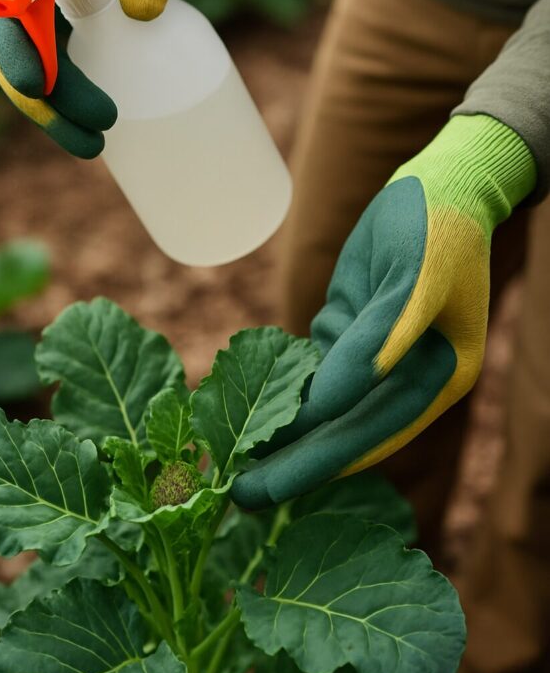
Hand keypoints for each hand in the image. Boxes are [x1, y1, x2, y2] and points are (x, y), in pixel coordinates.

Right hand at [0, 0, 195, 154]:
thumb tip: (143, 14)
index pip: (7, 7)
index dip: (16, 50)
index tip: (37, 87)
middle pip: (17, 52)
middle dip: (46, 102)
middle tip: (96, 138)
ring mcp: (41, 7)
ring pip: (34, 69)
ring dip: (56, 113)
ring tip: (97, 148)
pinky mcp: (63, 24)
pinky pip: (56, 68)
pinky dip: (68, 101)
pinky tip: (99, 130)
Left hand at [231, 115, 535, 508]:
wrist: (442, 177)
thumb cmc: (436, 227)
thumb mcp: (412, 284)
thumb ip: (372, 346)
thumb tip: (324, 406)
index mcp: (436, 378)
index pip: (366, 436)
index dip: (313, 465)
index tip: (261, 490)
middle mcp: (407, 375)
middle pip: (340, 429)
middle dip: (289, 459)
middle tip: (233, 495)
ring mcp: (378, 352)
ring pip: (322, 400)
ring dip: (282, 425)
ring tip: (230, 456)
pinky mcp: (353, 325)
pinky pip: (314, 363)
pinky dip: (285, 381)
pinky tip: (247, 400)